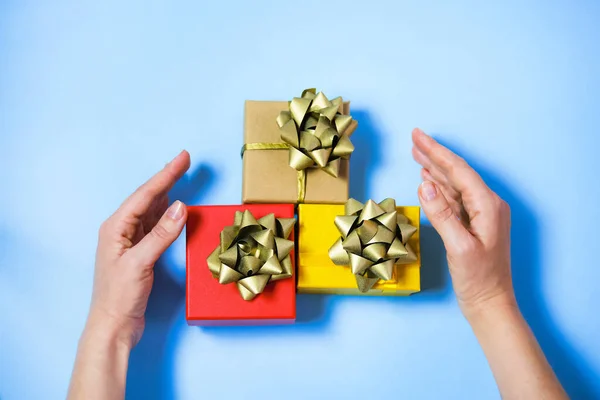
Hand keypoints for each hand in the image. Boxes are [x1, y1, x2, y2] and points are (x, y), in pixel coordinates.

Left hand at [89, 150, 189, 347]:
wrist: (113, 325)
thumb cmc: (119, 296)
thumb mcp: (140, 263)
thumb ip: (161, 235)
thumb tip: (180, 207)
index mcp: (115, 227)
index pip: (145, 195)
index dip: (166, 175)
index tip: (183, 159)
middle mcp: (121, 230)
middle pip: (148, 198)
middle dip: (167, 178)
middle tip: (185, 160)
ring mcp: (130, 241)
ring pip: (152, 210)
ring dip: (168, 193)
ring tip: (181, 176)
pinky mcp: (140, 252)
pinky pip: (155, 225)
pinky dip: (168, 214)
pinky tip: (175, 208)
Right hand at [411, 129, 514, 316]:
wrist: (490, 304)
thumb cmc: (479, 280)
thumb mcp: (458, 247)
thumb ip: (442, 214)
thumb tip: (425, 185)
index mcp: (488, 206)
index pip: (458, 171)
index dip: (437, 152)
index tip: (418, 136)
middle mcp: (487, 205)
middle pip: (457, 173)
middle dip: (434, 156)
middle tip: (414, 139)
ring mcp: (481, 215)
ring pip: (454, 184)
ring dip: (435, 169)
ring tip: (417, 155)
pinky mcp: (474, 225)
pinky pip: (454, 199)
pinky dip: (439, 188)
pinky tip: (428, 181)